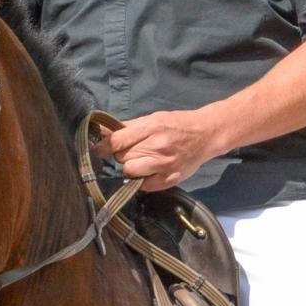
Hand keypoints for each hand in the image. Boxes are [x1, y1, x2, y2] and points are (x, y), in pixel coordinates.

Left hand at [92, 108, 220, 191]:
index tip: (98, 150)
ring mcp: (165, 165)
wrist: (206, 134)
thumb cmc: (177, 124)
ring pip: (130, 172)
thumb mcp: (152, 118)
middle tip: (132, 151)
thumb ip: (127, 126)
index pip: (117, 141)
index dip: (104, 146)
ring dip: (130, 168)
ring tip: (140, 161)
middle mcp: (158, 147)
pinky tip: (149, 171)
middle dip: (122, 155)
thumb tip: (100, 131)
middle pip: (122, 157)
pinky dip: (142, 180)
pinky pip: (143, 186)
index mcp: (152, 128)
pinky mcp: (170, 179)